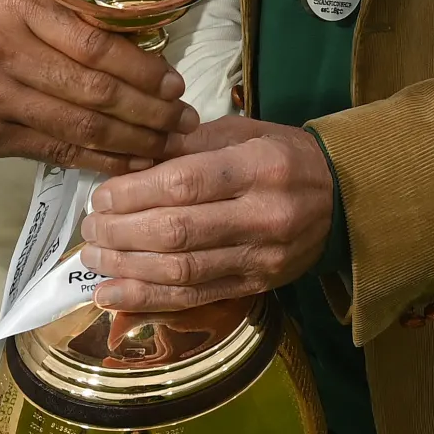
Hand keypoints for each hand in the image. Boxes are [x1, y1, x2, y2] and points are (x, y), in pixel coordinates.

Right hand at [0, 0, 194, 174]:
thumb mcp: (14, 5)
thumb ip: (66, 20)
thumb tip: (142, 47)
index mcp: (18, 10)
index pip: (94, 45)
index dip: (141, 70)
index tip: (174, 84)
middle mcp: (5, 53)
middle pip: (93, 91)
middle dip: (149, 111)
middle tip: (185, 121)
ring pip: (79, 128)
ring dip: (134, 141)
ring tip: (169, 146)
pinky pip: (58, 153)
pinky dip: (100, 160)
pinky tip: (130, 164)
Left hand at [78, 117, 333, 309]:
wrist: (344, 199)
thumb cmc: (283, 157)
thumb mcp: (243, 133)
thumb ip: (188, 145)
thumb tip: (128, 162)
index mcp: (260, 167)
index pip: (185, 184)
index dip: (133, 194)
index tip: (100, 198)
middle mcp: (264, 215)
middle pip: (178, 231)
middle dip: (122, 233)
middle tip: (89, 228)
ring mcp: (262, 258)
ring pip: (182, 271)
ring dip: (128, 268)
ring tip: (93, 258)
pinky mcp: (257, 286)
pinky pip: (195, 298)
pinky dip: (148, 300)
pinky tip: (112, 295)